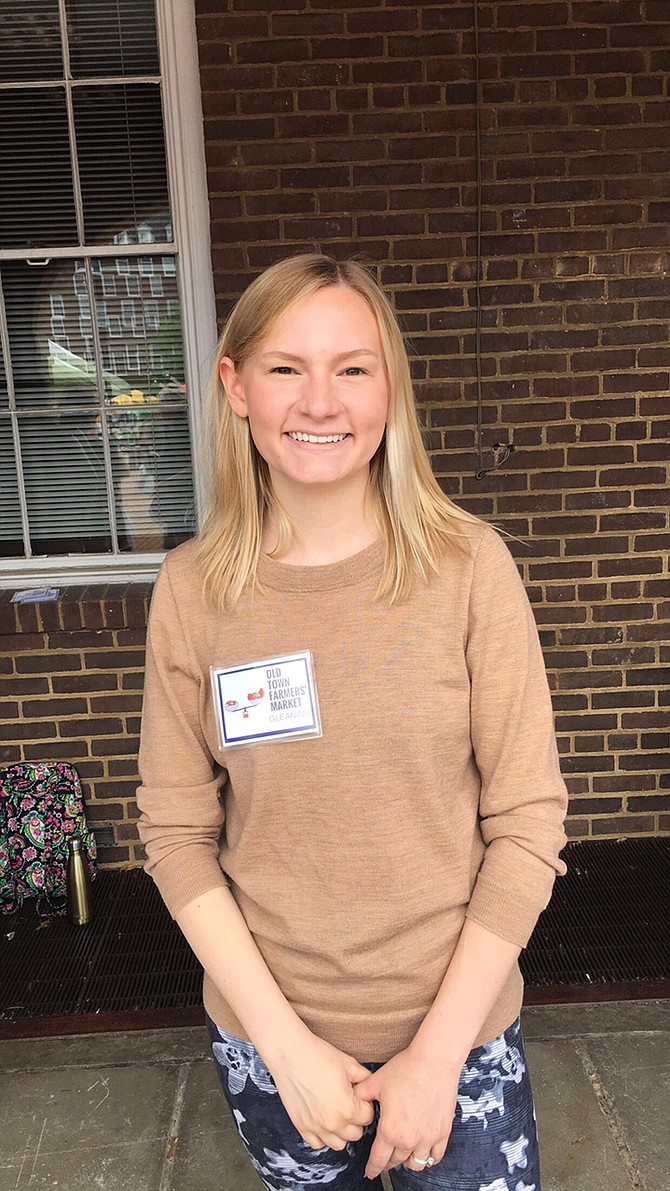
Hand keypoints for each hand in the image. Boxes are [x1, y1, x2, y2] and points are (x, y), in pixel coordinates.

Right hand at [267, 1032, 374, 1151]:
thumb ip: (365, 1079)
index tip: (358, 1095)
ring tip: (337, 1112)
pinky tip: (323, 1119)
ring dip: (341, 1131)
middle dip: (356, 1119)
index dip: (365, 1104)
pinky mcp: (301, 1127)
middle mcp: (332, 1123)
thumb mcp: (349, 1064)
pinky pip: (317, 1144)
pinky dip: (323, 1136)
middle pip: (356, 1134)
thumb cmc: (317, 1055)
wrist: (289, 1054)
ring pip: (339, 1144)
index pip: (368, 1117)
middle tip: (348, 1102)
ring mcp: (316, 1127)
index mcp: (348, 1108)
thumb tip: (371, 1087)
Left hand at [356, 1045, 460, 1178]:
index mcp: (390, 1130)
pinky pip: (436, 1156)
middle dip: (388, 1162)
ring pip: (416, 1163)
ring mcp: (428, 1138)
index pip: (378, 1159)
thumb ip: (361, 1095)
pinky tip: (424, 1152)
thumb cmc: (406, 1069)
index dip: (373, 1168)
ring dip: (408, 1162)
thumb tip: (352, 1100)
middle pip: (396, 1161)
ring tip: (404, 1156)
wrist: (434, 1061)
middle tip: (385, 1160)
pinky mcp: (443, 1133)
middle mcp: (409, 1140)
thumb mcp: (376, 1081)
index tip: (370, 1172)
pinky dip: (429, 1158)